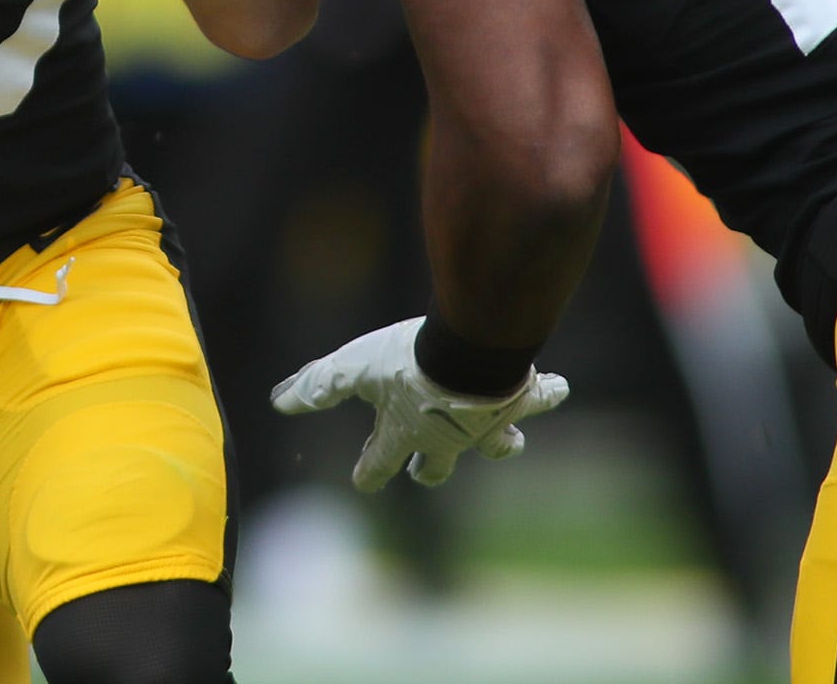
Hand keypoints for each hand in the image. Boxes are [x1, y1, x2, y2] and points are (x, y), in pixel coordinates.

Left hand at [270, 316, 568, 491]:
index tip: (363, 480)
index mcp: (403, 433)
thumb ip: (317, 385)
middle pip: (436, 467)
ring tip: (506, 445)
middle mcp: (447, 438)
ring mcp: (486, 425)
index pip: (378, 461)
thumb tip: (279, 401)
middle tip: (423, 474)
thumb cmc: (406, 364)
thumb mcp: (351, 368)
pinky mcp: (519, 402)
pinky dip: (548, 393)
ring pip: (497, 447)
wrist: (468, 357)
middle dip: (429, 471)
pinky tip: (556, 388)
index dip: (368, 470)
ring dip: (499, 446)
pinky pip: (539, 398)